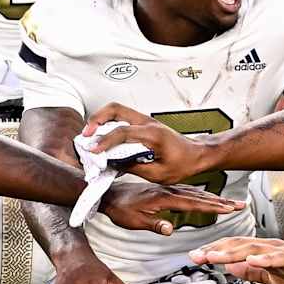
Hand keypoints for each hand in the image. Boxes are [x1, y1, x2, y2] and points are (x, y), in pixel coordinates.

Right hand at [82, 103, 214, 183]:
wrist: (197, 154)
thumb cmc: (184, 163)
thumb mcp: (159, 174)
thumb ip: (135, 167)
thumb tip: (114, 164)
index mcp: (152, 134)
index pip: (122, 132)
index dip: (105, 141)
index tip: (94, 150)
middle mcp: (147, 122)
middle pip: (115, 109)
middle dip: (96, 119)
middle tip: (86, 134)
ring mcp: (145, 120)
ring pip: (116, 110)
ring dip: (100, 119)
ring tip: (90, 135)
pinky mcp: (143, 124)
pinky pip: (121, 117)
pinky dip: (108, 123)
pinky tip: (102, 136)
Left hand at [98, 177, 241, 233]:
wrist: (108, 194)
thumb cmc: (120, 208)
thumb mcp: (135, 221)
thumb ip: (154, 224)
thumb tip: (170, 230)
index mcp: (163, 198)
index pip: (194, 203)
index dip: (213, 207)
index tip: (228, 209)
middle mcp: (168, 191)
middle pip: (200, 196)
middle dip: (221, 201)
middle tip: (238, 204)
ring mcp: (167, 189)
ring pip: (196, 193)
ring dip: (213, 198)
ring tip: (228, 202)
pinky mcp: (163, 190)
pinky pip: (187, 191)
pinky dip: (201, 195)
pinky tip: (206, 197)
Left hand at [187, 235, 283, 283]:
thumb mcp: (273, 280)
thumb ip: (253, 273)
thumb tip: (231, 267)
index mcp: (265, 252)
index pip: (235, 248)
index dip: (215, 250)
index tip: (196, 256)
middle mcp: (272, 248)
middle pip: (240, 245)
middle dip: (217, 249)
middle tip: (197, 255)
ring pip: (254, 249)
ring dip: (233, 252)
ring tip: (215, 256)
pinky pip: (278, 258)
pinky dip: (264, 259)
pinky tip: (251, 260)